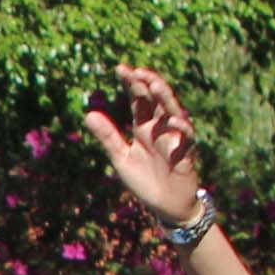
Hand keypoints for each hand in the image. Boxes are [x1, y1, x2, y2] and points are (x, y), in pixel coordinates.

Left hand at [87, 63, 208, 229]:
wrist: (166, 205)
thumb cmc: (145, 179)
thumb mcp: (121, 157)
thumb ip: (108, 136)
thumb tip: (88, 114)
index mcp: (144, 126)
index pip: (139, 99)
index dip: (131, 84)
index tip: (120, 68)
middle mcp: (160, 128)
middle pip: (156, 99)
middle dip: (148, 83)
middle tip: (136, 71)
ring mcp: (175, 138)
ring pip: (172, 112)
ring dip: (164, 98)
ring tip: (153, 84)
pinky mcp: (186, 154)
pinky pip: (186, 138)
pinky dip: (180, 129)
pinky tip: (171, 121)